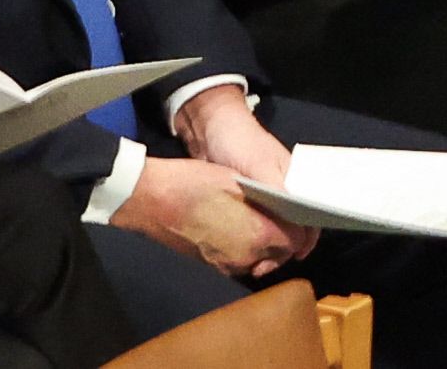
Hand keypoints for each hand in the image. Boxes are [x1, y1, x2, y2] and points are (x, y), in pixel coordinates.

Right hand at [112, 157, 316, 277]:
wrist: (149, 199)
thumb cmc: (192, 183)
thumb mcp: (234, 181)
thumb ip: (264, 199)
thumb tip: (284, 209)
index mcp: (258, 235)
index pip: (294, 241)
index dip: (297, 228)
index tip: (294, 215)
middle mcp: (247, 257)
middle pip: (278, 254)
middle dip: (280, 238)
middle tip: (275, 216)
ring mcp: (226, 265)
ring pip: (258, 259)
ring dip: (262, 245)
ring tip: (253, 221)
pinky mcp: (210, 265)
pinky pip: (237, 261)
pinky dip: (243, 249)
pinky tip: (232, 229)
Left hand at [168, 86, 319, 273]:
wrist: (207, 127)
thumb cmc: (240, 142)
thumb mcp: (260, 165)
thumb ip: (278, 190)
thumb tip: (297, 226)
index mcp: (296, 181)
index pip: (311, 214)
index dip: (306, 237)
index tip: (297, 255)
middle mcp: (283, 192)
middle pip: (292, 228)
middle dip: (283, 248)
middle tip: (267, 266)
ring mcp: (263, 198)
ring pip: (271, 230)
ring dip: (266, 248)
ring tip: (254, 265)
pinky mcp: (243, 203)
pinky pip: (252, 226)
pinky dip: (250, 240)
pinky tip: (241, 254)